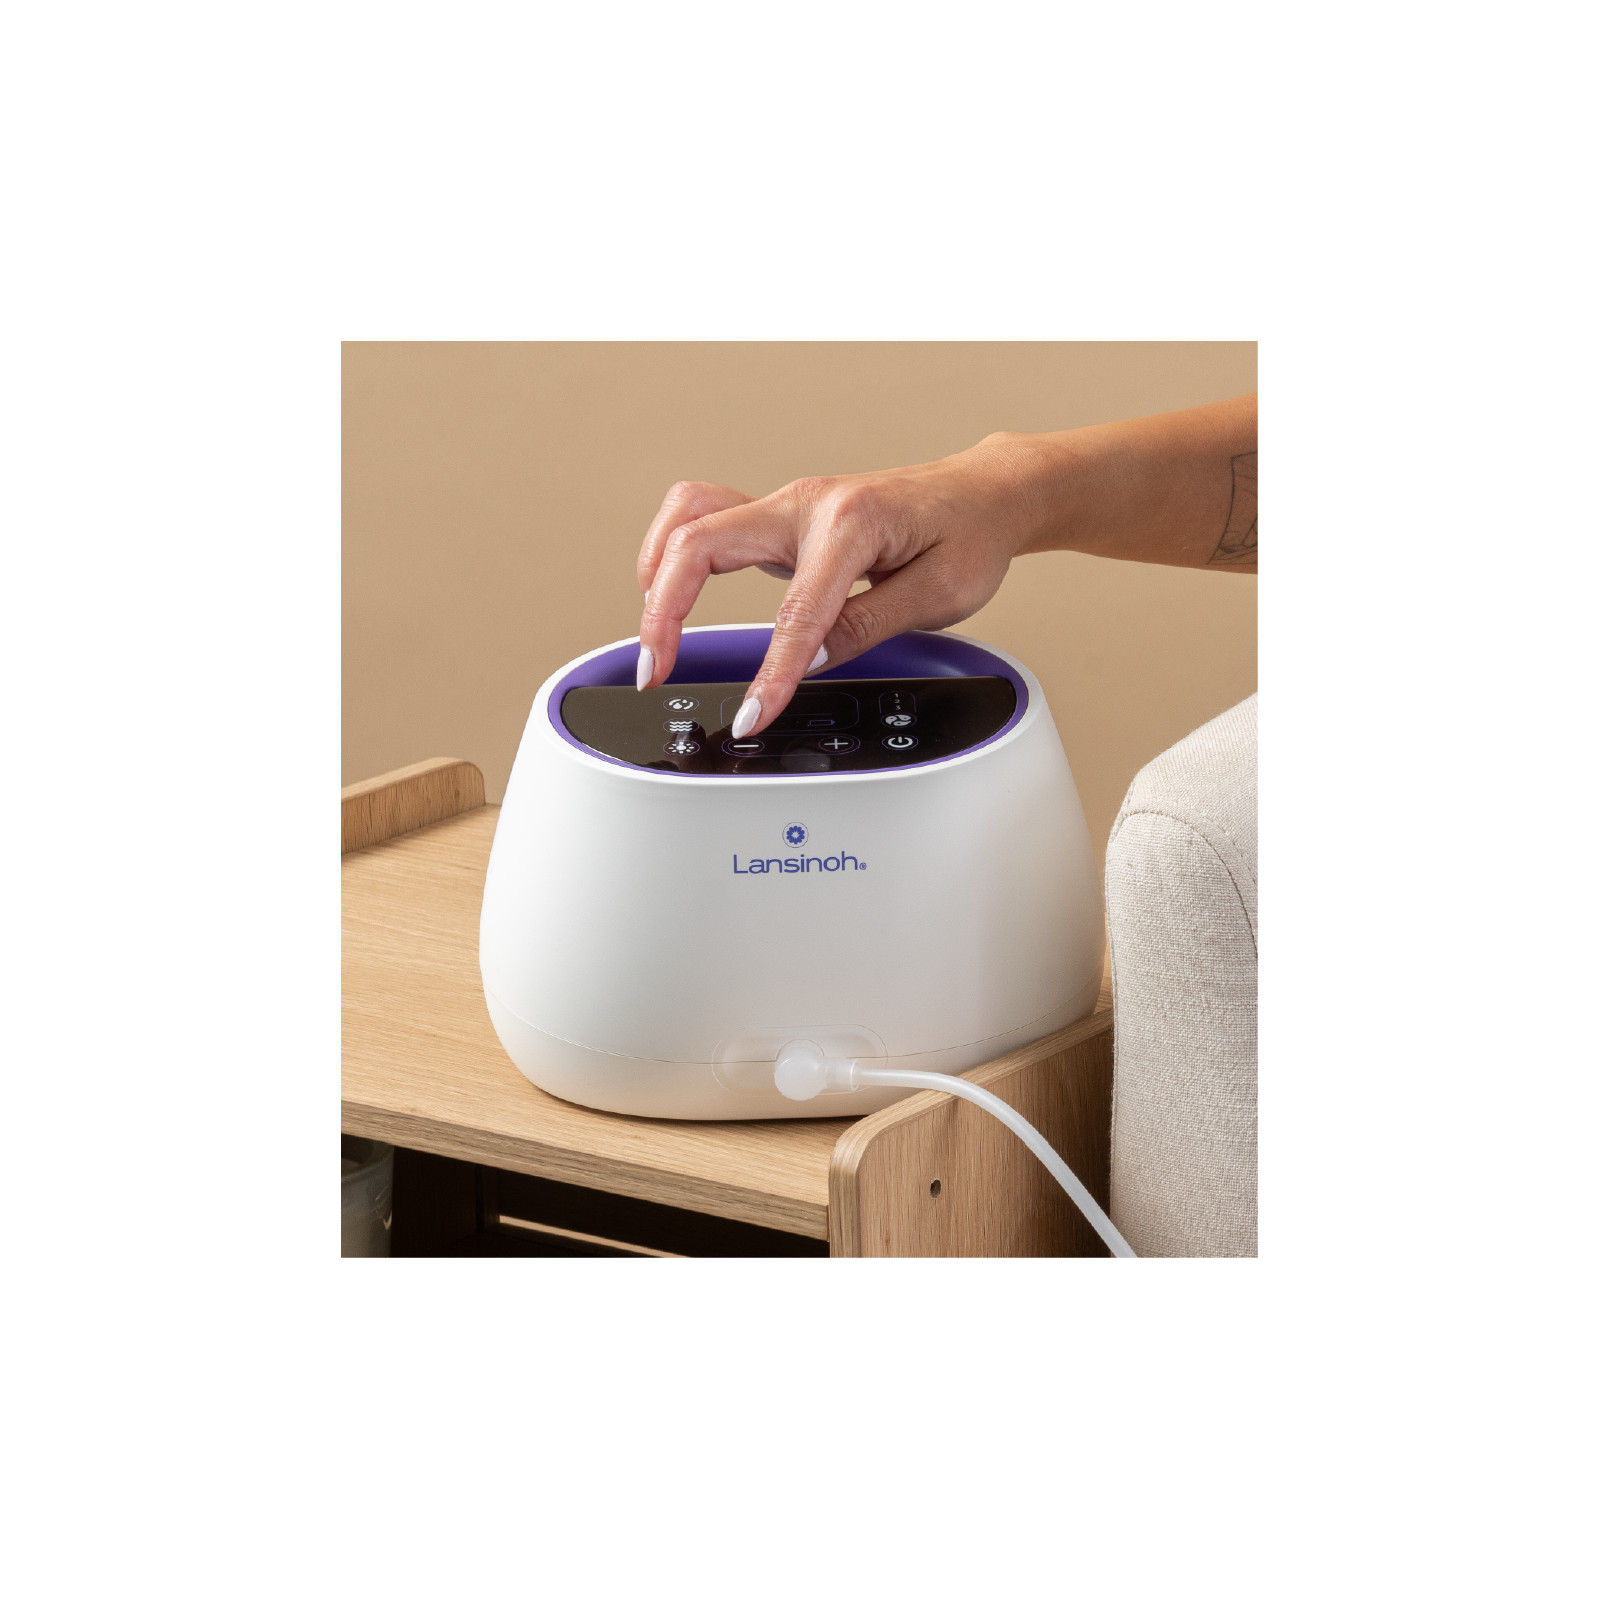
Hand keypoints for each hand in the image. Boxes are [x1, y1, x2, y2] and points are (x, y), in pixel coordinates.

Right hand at [633, 436, 1042, 734]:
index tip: (753, 716)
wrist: (983, 494)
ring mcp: (788, 505)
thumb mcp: (939, 595)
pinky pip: (706, 519)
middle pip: (702, 543)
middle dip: (666, 610)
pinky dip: (676, 554)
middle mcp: (807, 502)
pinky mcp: (780, 517)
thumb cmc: (969, 535)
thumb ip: (868, 626)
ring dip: (658, 572)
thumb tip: (812, 662)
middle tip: (657, 668)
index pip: (796, 612)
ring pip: (691, 518)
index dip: (771, 673)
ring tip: (654, 633)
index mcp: (852, 522)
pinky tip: (669, 593)